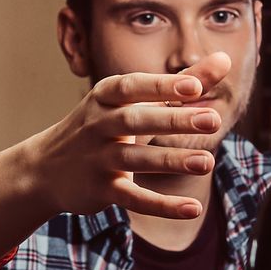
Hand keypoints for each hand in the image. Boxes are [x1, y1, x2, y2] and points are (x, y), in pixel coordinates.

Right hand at [28, 54, 230, 219]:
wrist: (45, 168)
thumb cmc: (101, 126)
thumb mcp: (132, 101)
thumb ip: (180, 84)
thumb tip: (225, 61)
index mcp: (106, 96)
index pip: (134, 87)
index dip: (162, 87)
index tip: (194, 86)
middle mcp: (98, 125)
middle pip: (135, 120)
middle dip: (172, 120)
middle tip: (211, 120)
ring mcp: (98, 159)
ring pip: (135, 159)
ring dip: (170, 161)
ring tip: (206, 162)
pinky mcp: (101, 190)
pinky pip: (132, 198)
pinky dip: (161, 205)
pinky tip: (191, 208)